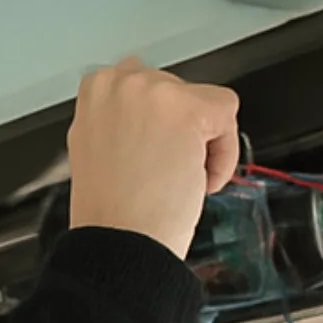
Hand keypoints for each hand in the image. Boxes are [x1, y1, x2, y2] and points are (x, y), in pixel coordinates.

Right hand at [65, 57, 240, 260]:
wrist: (118, 241)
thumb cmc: (109, 209)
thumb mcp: (95, 144)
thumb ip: (119, 117)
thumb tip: (152, 118)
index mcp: (96, 88)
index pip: (146, 85)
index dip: (157, 124)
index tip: (156, 149)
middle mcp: (121, 81)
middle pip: (177, 91)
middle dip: (179, 131)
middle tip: (166, 168)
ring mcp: (153, 91)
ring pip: (204, 102)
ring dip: (202, 140)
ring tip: (178, 176)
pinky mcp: (187, 109)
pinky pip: (226, 113)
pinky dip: (224, 152)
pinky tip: (198, 179)